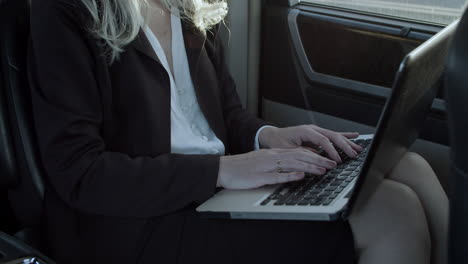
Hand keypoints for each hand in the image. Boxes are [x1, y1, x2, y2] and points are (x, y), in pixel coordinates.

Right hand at [217, 148, 336, 188]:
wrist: (224, 168)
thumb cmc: (242, 168)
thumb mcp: (263, 163)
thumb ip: (279, 165)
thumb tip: (296, 168)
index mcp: (274, 154)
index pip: (299, 153)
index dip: (316, 156)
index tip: (329, 160)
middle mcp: (272, 157)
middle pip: (299, 156)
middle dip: (318, 160)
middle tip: (333, 164)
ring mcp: (266, 166)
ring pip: (292, 163)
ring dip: (309, 166)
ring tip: (323, 170)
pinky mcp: (259, 176)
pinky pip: (277, 175)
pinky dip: (290, 175)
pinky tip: (300, 175)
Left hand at [258, 125, 362, 162]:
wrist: (272, 136)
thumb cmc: (278, 142)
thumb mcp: (287, 150)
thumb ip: (301, 153)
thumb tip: (316, 159)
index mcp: (305, 131)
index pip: (322, 140)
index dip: (331, 150)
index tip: (337, 160)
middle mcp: (312, 129)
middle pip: (332, 136)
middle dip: (344, 146)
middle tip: (353, 156)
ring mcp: (316, 130)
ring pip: (335, 135)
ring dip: (347, 142)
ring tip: (358, 149)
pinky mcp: (317, 134)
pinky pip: (333, 135)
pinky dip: (344, 136)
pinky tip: (355, 136)